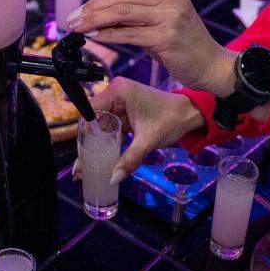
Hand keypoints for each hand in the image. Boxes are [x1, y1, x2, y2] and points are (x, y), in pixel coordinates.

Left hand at [66, 0, 235, 94]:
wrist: (212, 66)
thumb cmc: (183, 48)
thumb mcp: (159, 25)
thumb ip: (134, 18)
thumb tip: (97, 18)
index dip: (97, 2)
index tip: (78, 12)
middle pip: (120, 0)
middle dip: (91, 10)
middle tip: (71, 20)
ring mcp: (170, 16)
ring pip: (122, 13)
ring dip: (95, 21)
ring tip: (77, 28)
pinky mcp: (167, 36)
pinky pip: (129, 34)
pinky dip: (109, 35)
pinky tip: (94, 37)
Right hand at [75, 77, 204, 181]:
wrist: (189, 114)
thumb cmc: (171, 119)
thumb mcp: (148, 141)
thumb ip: (129, 159)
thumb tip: (113, 178)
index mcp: (119, 92)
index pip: (91, 110)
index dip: (84, 132)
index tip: (82, 154)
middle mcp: (116, 94)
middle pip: (94, 120)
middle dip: (87, 144)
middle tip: (79, 167)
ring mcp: (120, 103)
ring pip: (101, 126)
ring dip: (96, 146)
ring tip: (85, 168)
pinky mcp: (125, 112)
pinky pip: (111, 128)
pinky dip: (107, 143)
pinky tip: (100, 160)